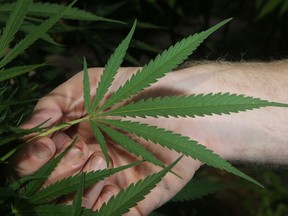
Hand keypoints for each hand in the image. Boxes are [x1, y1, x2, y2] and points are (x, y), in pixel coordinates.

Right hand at [10, 67, 203, 214]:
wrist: (187, 110)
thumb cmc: (139, 91)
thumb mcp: (91, 86)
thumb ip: (55, 102)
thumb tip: (27, 130)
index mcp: (72, 138)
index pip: (35, 160)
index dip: (31, 158)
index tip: (46, 145)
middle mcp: (85, 164)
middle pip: (48, 187)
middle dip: (57, 172)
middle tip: (83, 150)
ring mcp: (108, 183)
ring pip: (72, 206)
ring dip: (78, 189)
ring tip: (100, 161)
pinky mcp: (132, 200)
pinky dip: (101, 210)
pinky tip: (108, 186)